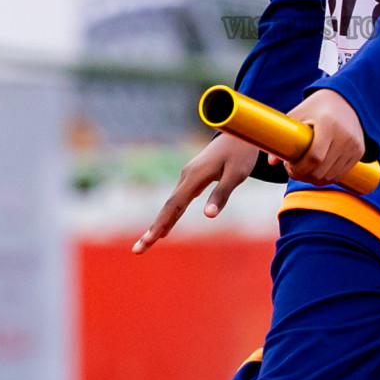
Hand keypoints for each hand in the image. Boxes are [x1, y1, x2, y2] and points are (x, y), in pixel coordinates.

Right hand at [132, 133, 259, 253]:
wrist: (240, 130)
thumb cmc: (242, 153)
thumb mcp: (237, 174)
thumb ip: (222, 194)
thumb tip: (209, 216)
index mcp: (195, 176)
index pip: (174, 206)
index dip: (161, 225)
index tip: (150, 241)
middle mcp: (187, 176)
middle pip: (167, 207)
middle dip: (153, 229)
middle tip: (138, 250)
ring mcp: (188, 176)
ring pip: (171, 204)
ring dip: (160, 224)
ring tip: (148, 242)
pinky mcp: (193, 177)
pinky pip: (178, 199)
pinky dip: (169, 215)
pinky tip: (166, 227)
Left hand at [270, 90, 365, 186]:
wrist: (345, 98)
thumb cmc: (316, 107)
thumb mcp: (298, 115)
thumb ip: (284, 136)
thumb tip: (271, 162)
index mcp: (328, 124)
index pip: (314, 158)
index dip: (298, 169)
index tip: (288, 166)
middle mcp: (345, 136)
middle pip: (322, 172)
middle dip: (303, 176)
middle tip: (293, 169)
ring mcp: (354, 145)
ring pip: (331, 177)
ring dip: (314, 179)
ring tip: (304, 169)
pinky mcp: (359, 151)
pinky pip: (340, 174)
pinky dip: (326, 177)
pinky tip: (316, 169)